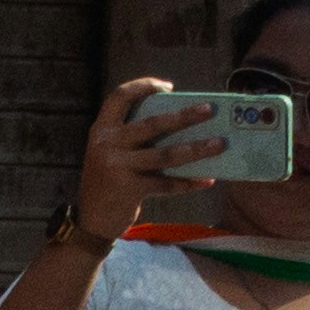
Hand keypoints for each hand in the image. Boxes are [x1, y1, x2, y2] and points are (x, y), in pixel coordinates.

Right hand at [70, 75, 207, 243]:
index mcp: (101, 130)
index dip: (144, 86)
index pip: (120, 96)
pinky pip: (166, 184)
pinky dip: (188, 182)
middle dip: (185, 115)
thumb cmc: (108, 182)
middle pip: (152, 123)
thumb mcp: (109, 153)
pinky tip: (206, 179)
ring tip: (220, 144)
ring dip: (196, 149)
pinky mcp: (129, 190)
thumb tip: (178, 121)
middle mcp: (107, 145)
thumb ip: (130, 136)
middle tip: (210, 109)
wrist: (90, 222)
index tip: (168, 87)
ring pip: (165, 154)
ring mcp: (117, 168)